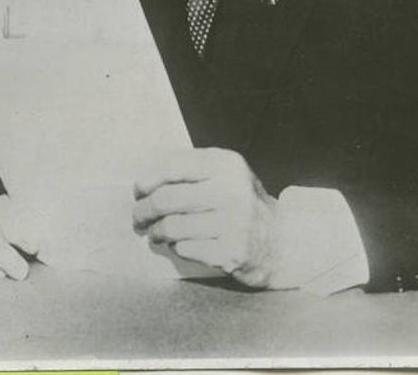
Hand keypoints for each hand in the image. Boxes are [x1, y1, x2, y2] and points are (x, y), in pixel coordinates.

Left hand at [132, 147, 281, 287]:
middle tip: (138, 218)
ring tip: (155, 233)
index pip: (174, 167)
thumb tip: (146, 184)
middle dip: (144, 210)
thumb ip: (192, 170)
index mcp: (227, 165)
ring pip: (171, 227)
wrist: (279, 241)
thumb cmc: (241, 204)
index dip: (149, 180)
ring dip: (156, 232)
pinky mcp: (230, 252)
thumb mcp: (226, 174)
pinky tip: (181, 244)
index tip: (138, 191)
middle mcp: (231, 191)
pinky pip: (184, 248)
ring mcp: (233, 223)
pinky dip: (176, 247)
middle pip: (166, 199)